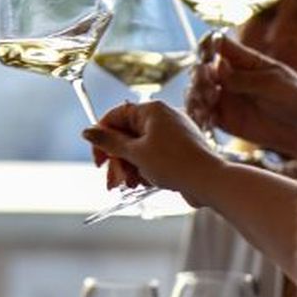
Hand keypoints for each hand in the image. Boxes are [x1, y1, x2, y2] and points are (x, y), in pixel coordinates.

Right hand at [83, 101, 226, 206]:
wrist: (210, 181)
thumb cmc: (174, 163)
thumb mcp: (135, 153)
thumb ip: (109, 142)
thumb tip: (87, 131)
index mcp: (151, 111)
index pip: (114, 117)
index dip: (102, 139)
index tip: (98, 160)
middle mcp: (162, 118)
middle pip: (126, 136)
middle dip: (117, 160)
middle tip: (113, 180)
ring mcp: (171, 134)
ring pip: (138, 149)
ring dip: (129, 168)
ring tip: (130, 185)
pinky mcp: (178, 150)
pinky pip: (152, 156)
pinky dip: (144, 169)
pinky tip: (144, 183)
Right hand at [185, 35, 296, 158]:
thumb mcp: (272, 83)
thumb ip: (243, 77)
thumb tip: (216, 66)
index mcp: (245, 61)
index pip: (218, 45)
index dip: (207, 47)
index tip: (206, 56)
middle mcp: (231, 77)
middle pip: (202, 68)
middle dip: (199, 75)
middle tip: (208, 86)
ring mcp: (226, 98)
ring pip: (197, 91)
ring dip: (196, 95)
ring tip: (206, 103)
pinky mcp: (224, 119)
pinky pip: (202, 114)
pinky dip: (197, 114)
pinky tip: (204, 117)